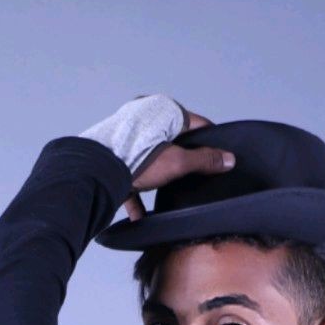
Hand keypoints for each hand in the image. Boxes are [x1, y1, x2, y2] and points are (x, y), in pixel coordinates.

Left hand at [118, 108, 232, 223]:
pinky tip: (141, 215)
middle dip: (182, 162)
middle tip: (194, 180)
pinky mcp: (114, 153)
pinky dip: (137, 194)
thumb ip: (204, 160)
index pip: (196, 123)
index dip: (211, 141)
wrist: (95, 172)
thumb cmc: (136, 160)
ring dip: (159, 180)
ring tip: (168, 196)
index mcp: (163, 109)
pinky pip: (130, 173)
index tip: (219, 158)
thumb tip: (229, 159)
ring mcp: (127, 134)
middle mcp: (144, 115)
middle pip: (173, 141)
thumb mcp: (178, 162)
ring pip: (151, 158)